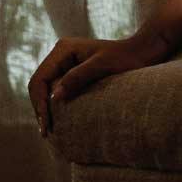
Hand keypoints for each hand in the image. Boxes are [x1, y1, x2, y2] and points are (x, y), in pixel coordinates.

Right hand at [27, 28, 170, 136]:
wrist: (142, 51)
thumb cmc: (126, 57)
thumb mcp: (102, 66)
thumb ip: (78, 78)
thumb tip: (54, 96)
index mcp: (63, 49)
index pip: (40, 79)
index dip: (39, 103)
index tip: (46, 124)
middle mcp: (60, 53)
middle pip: (39, 84)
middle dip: (39, 107)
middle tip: (46, 132)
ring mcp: (65, 62)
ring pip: (45, 88)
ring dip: (44, 108)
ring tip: (48, 130)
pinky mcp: (72, 70)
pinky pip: (56, 89)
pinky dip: (54, 105)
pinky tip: (57, 119)